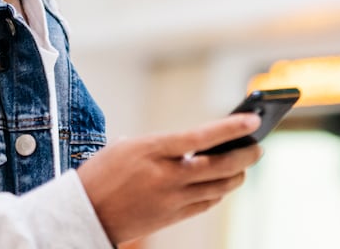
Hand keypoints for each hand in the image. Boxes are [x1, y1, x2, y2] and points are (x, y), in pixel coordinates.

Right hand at [76, 113, 263, 244]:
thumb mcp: (128, 146)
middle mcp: (166, 177)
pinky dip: (219, 193)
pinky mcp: (170, 219)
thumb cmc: (101, 173)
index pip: (202, 137)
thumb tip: (198, 146)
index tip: (254, 119)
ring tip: (245, 165)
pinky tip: (224, 184)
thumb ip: (164, 145)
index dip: (231, 127)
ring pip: (218, 188)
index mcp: (153, 150)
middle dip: (245, 155)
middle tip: (259, 146)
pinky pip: (206, 204)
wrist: (81, 213)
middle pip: (220, 166)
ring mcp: (170, 200)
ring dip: (236, 175)